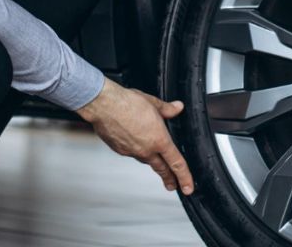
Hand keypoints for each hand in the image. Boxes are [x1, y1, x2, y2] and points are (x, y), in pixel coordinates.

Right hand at [75, 77, 194, 194]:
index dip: (184, 178)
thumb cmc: (126, 103)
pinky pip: (132, 153)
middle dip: (169, 179)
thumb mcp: (153, 102)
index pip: (177, 163)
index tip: (188, 187)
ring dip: (153, 162)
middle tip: (173, 185)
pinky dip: (137, 150)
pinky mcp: (120, 150)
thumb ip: (167, 109)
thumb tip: (177, 108)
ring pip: (146, 160)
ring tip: (157, 163)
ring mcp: (132, 152)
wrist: (103, 106)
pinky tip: (136, 143)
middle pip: (161, 169)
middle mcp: (146, 150)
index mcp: (159, 140)